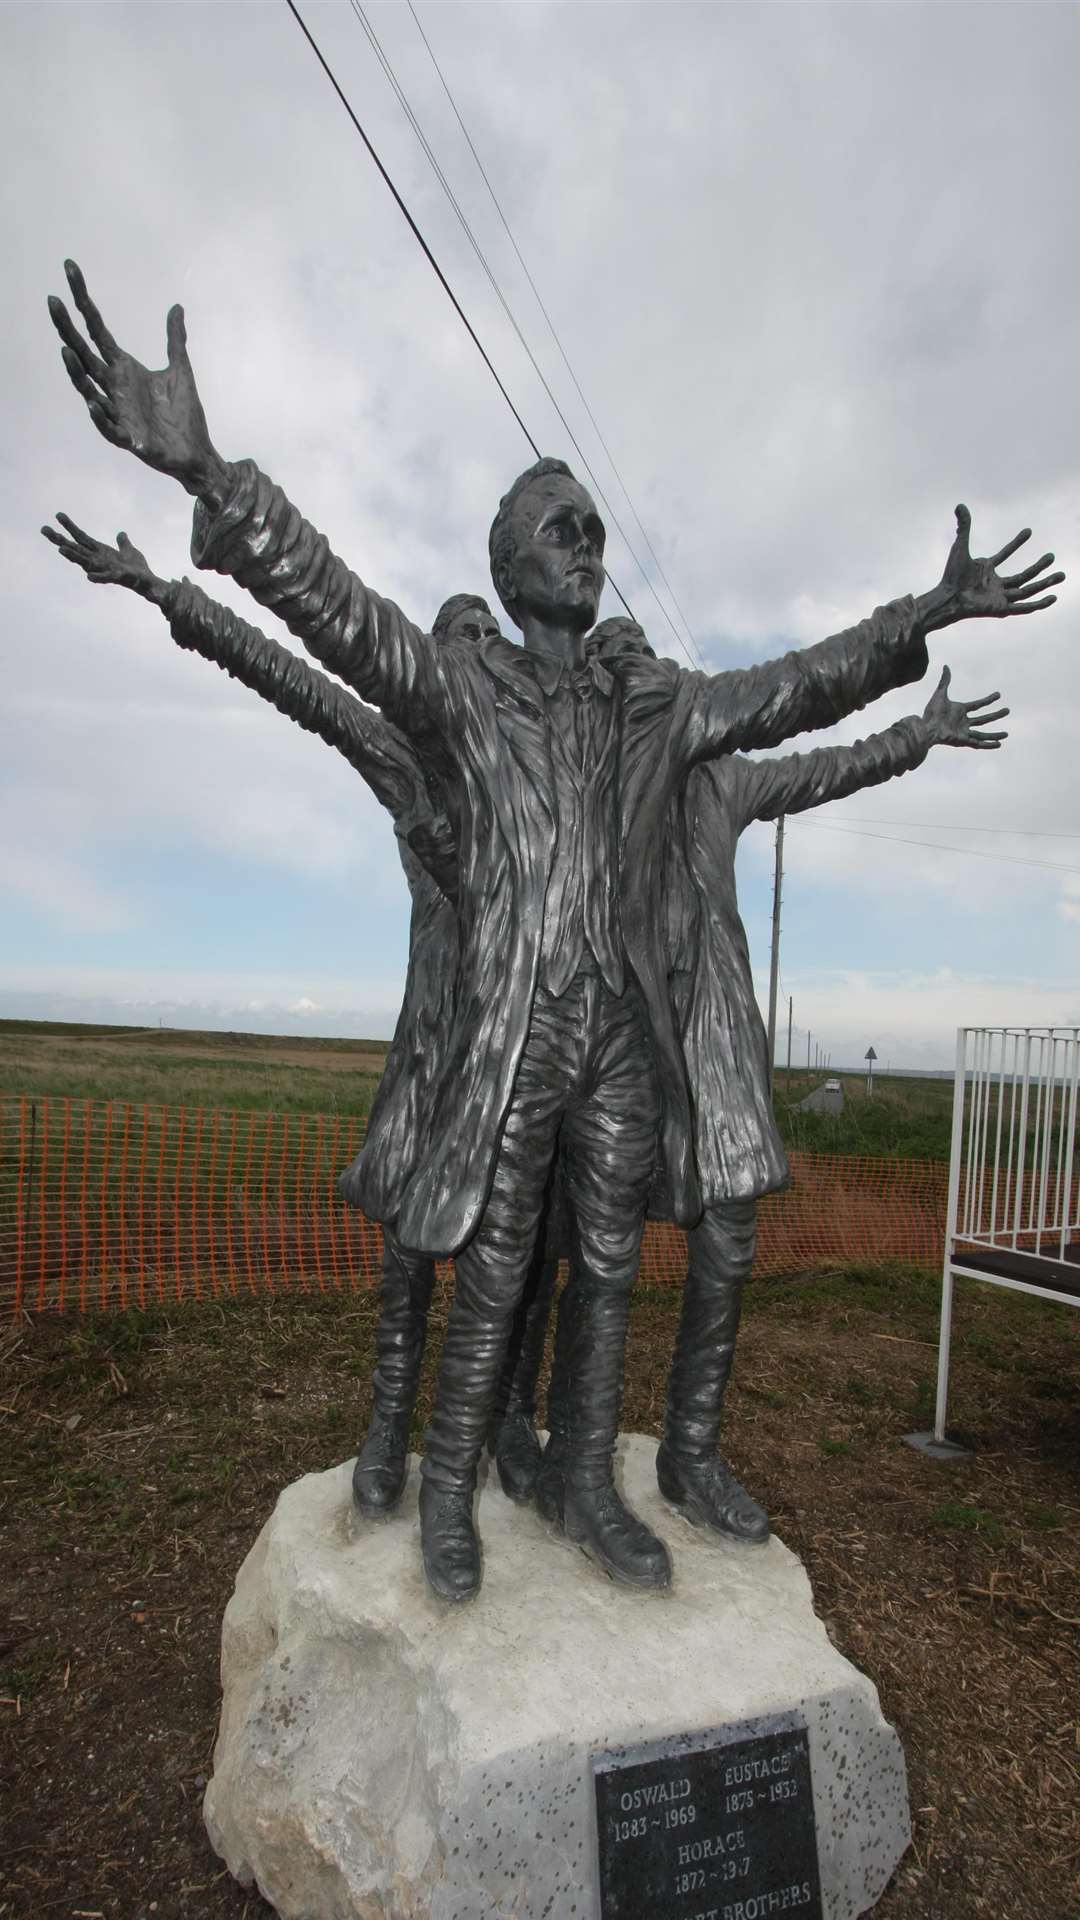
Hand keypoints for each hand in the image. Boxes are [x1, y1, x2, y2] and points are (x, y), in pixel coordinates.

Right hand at [40, 513, 169, 605]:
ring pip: (85, 562)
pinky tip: (88, 576)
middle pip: (75, 548)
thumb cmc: (136, 568)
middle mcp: (98, 560)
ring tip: (60, 549)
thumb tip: (121, 534)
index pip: (81, 537)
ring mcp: (105, 569)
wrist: (148, 582)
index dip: (69, 527)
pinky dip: (97, 577)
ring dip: (73, 556)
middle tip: (44, 529)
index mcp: (100, 552)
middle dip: (59, 539)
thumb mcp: (129, 550)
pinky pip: (105, 579)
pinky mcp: (117, 578)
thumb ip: (123, 543)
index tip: (58, 515)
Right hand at [47, 260, 227, 503]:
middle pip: (84, 353)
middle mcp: (114, 387)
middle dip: (67, 328)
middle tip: (52, 301)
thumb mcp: (181, 368)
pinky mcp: (129, 438)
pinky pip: (109, 427)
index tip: (70, 269)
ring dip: (77, 373)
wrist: (196, 451)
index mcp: (124, 368)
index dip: (83, 300)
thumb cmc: (183, 413)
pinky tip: (95, 402)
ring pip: (89, 389)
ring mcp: (119, 411)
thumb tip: (176, 306)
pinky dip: (101, 416)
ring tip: (67, 352)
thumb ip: (175, 338)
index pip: (96, 329)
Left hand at [919, 504, 1063, 630]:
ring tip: (1061, 575)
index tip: (1029, 530)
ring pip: (1028, 590)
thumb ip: (963, 527)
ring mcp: (999, 597)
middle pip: (1023, 575)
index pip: (1005, 553)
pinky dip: (1038, 604)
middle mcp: (995, 584)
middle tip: (1052, 556)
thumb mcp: (960, 547)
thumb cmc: (951, 575)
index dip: (1016, 542)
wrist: (949, 596)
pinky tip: (1052, 598)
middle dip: (1039, 566)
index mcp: (986, 570)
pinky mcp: (1002, 609)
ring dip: (1045, 583)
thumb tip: (960, 505)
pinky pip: (1024, 608)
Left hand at [921, 665, 1008, 748]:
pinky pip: (979, 744)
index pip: (978, 705)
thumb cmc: (931, 713)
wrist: (926, 727)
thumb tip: (946, 666)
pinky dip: (988, 745)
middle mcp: (964, 722)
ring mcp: (964, 732)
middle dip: (996, 715)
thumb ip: (945, 681)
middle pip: (984, 719)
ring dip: (995, 734)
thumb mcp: (940, 694)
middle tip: (1008, 710)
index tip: (999, 694)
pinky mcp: (963, 741)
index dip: (988, 700)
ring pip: (983, 734)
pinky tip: (999, 744)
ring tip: (1007, 734)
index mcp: (960, 711)